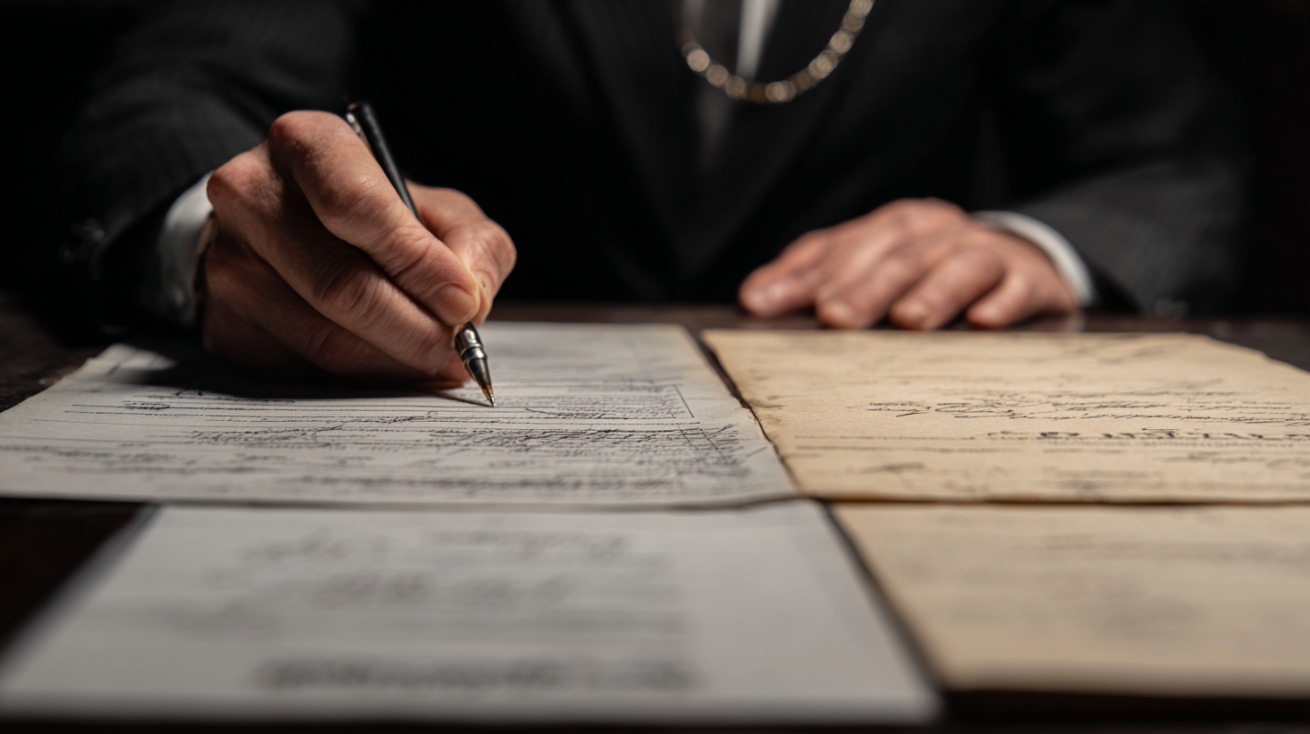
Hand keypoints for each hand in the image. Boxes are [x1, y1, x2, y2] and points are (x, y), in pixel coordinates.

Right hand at [201, 111, 515, 381]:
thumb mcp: (437, 207)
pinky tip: (394, 367)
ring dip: (394, 363)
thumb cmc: (377, 216)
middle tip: (458, 350)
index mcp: (305, 144)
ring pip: (323, 338)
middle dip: (413, 329)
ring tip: (438, 363)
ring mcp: (228, 263)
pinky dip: (363, 379)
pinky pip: (305, 369)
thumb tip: (472, 297)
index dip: (417, 262)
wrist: (288, 228)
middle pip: (338, 283)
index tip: (463, 303)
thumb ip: (473, 243)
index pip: (355, 206)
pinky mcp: (225, 324)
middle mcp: (251, 195)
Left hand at [739, 199, 1077, 329]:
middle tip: (834, 319)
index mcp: (897, 226)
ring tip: (909, 321)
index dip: (802, 274)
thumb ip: (817, 281)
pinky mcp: (1032, 280)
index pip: (844, 246)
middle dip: (863, 286)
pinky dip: (1003, 303)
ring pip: (959, 264)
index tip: (764, 304)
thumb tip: (754, 299)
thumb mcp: (877, 271)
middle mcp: (940, 231)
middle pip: (897, 254)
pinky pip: (1019, 287)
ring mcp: (989, 252)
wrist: (1030, 265)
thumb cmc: (935, 275)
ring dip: (933, 291)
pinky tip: (985, 323)